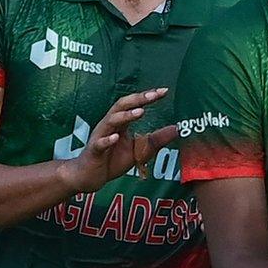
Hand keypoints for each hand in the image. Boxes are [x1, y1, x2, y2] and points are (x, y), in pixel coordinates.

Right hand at [61, 88, 177, 192]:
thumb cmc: (112, 160)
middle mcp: (109, 125)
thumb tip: (177, 129)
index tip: (164, 91)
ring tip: (140, 111)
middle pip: (121, 106)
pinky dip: (107, 140)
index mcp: (120, 122)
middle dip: (138, 99)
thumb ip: (157, 139)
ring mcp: (100, 137)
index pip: (134, 105)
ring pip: (110, 121)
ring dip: (125, 116)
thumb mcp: (139, 149)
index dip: (148, 97)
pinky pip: (99, 144)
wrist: (90, 177)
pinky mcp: (93, 151)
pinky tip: (116, 137)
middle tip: (154, 94)